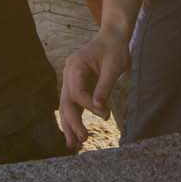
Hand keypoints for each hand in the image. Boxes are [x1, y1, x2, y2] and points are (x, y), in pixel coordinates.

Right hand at [57, 24, 130, 150]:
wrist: (113, 36)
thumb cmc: (115, 49)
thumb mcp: (114, 67)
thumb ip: (105, 87)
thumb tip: (99, 108)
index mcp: (75, 65)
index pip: (77, 92)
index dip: (89, 105)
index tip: (105, 113)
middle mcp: (69, 73)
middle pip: (66, 102)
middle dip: (72, 122)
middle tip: (81, 140)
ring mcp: (71, 79)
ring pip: (67, 105)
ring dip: (70, 124)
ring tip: (72, 145)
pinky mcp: (77, 85)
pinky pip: (73, 104)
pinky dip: (75, 117)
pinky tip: (76, 133)